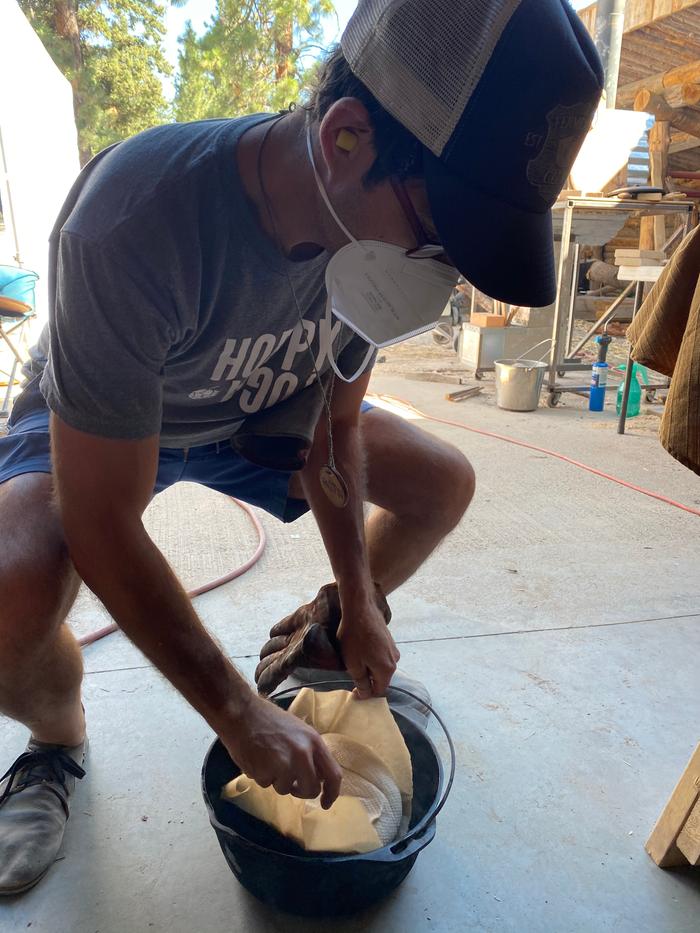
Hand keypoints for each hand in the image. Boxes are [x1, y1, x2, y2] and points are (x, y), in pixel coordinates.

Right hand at [220, 693, 342, 808]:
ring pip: (285, 789)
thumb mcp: (299, 731)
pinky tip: (256, 758)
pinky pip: (266, 784)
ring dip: (277, 780)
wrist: (242, 713)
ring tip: (268, 758)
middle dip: (302, 792)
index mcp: (314, 742)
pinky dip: (262, 776)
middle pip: (311, 789)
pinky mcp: (264, 772)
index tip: (326, 803)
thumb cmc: (270, 719)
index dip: (332, 793)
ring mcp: (283, 764)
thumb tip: (320, 777)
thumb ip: (311, 752)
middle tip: (293, 786)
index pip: (334, 775)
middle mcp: (302, 755)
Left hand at [337, 597, 400, 698]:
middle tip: (351, 672)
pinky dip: (372, 656)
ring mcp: (393, 649)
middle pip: (381, 678)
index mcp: (387, 670)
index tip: (353, 689)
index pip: (379, 690)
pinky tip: (361, 648)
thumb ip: (361, 682)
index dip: (366, 694)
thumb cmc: (354, 638)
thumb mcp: (353, 664)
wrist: (360, 609)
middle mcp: (395, 660)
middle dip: (368, 679)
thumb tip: (365, 694)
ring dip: (369, 667)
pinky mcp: (389, 639)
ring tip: (355, 658)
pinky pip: (381, 655)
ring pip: (381, 666)